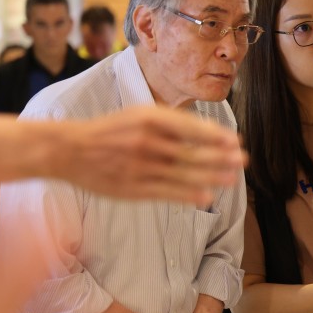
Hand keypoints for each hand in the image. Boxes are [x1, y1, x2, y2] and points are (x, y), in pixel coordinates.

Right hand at [47, 106, 245, 205]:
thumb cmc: (111, 131)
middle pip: (191, 152)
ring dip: (211, 177)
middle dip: (221, 157)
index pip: (191, 128)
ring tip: (233, 180)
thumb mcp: (138, 115)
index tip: (236, 141)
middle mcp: (146, 142)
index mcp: (149, 119)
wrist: (68, 149)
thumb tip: (206, 131)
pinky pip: (166, 192)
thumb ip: (169, 122)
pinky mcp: (132, 187)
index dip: (216, 136)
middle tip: (243, 161)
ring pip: (183, 174)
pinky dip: (188, 195)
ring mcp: (139, 166)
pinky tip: (207, 197)